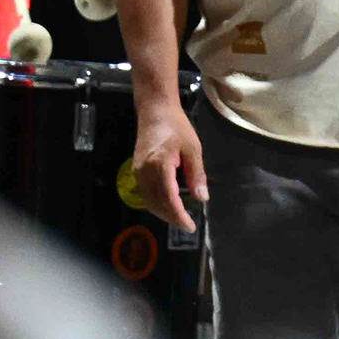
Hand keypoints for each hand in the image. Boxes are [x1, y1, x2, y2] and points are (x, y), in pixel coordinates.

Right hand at [129, 100, 207, 231]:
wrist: (155, 111)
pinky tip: (168, 204)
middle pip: (157, 204)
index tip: (190, 226)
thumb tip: (202, 198)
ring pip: (149, 201)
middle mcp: (145, 171)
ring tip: (179, 216)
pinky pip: (145, 193)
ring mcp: (138, 171)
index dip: (179, 216)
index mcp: (160, 165)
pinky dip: (156, 203)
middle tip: (187, 224)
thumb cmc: (176, 127)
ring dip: (163, 212)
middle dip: (172, 218)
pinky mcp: (136, 170)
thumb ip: (197, 174)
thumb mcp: (193, 149)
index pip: (169, 199)